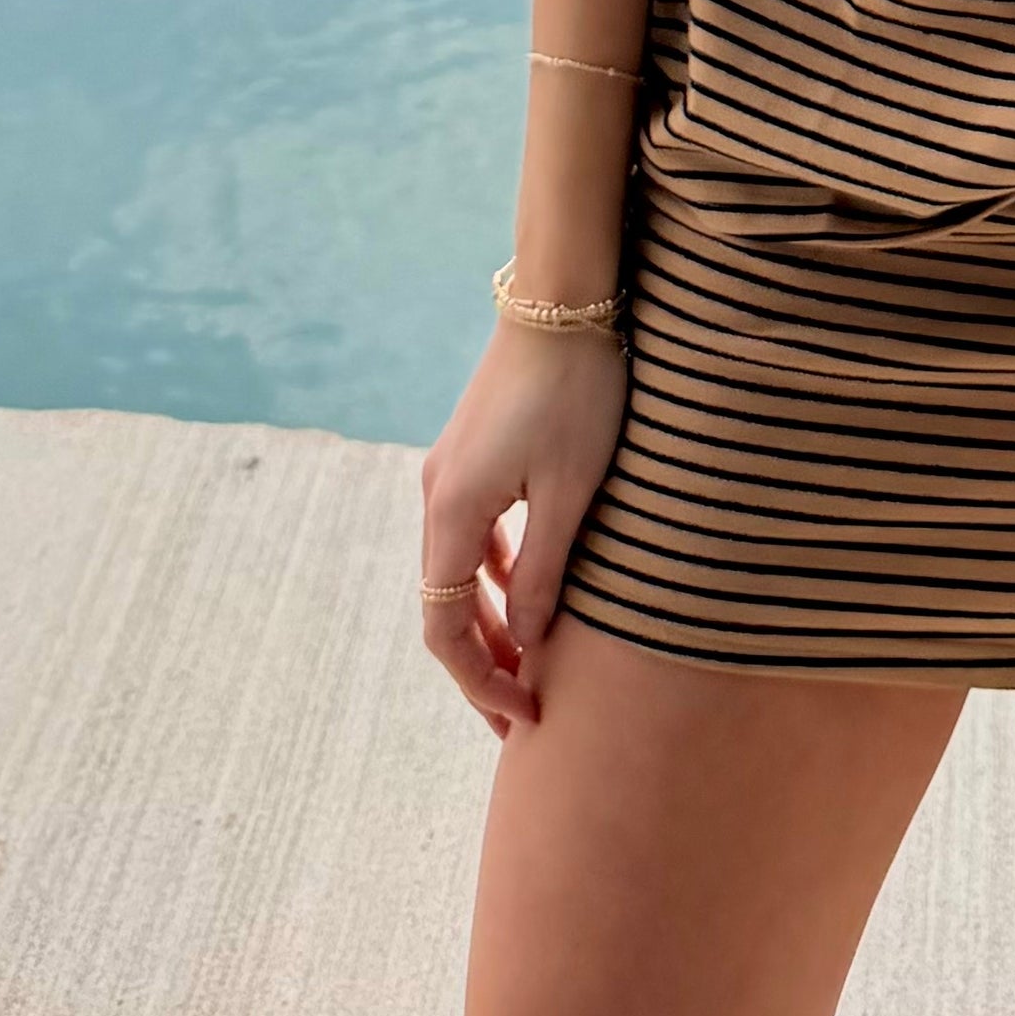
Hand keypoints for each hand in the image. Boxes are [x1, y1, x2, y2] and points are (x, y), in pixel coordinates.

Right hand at [417, 316, 628, 734]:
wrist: (564, 299)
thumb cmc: (576, 394)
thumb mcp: (570, 493)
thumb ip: (543, 572)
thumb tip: (526, 642)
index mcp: (452, 513)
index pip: (445, 628)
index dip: (478, 681)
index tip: (523, 716)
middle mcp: (437, 496)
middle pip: (445, 605)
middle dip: (482, 662)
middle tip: (527, 709)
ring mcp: (451, 471)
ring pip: (457, 571)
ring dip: (488, 620)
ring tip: (529, 662)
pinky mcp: (473, 453)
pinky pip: (471, 535)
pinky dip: (493, 575)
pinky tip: (524, 590)